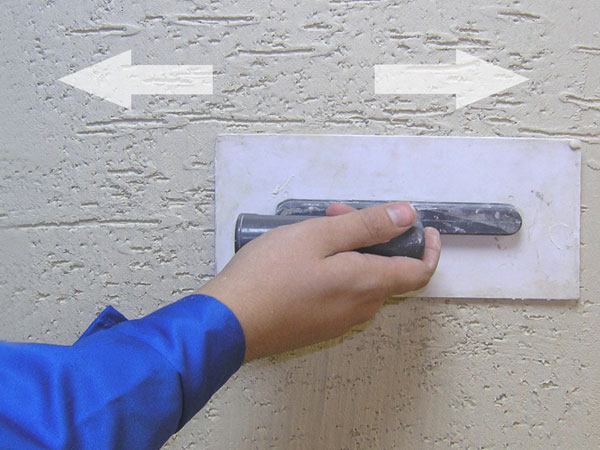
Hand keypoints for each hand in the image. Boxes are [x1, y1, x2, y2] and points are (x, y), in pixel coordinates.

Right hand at [197, 202, 440, 361]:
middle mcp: (359, 309)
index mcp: (367, 285)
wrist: (229, 323)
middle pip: (384, 270)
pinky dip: (336, 270)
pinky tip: (305, 257)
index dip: (428, 249)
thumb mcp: (319, 236)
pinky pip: (341, 294)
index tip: (423, 229)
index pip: (418, 272)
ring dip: (349, 250)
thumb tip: (406, 217)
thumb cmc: (269, 276)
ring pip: (360, 280)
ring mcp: (338, 321)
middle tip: (337, 213)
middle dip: (370, 236)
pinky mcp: (318, 326)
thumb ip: (367, 226)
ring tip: (314, 230)